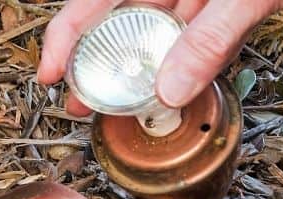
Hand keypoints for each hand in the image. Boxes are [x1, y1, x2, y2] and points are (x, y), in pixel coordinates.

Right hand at [38, 0, 282, 114]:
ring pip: (160, 32)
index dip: (66, 36)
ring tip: (121, 104)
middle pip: (121, 19)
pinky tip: (174, 86)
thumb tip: (170, 90)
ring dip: (142, 69)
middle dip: (99, 62)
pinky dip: (187, 62)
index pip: (96, 0)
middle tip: (83, 103)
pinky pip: (200, 36)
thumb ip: (210, 37)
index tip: (51, 73)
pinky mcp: (231, 3)